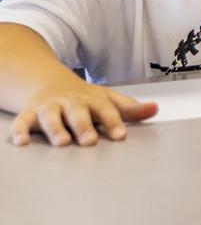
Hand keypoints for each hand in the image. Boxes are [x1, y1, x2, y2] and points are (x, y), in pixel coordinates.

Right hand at [11, 79, 156, 146]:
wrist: (49, 82)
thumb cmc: (84, 98)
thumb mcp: (107, 99)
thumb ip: (129, 108)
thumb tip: (156, 109)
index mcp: (93, 100)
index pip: (106, 110)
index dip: (114, 122)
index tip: (121, 136)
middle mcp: (71, 103)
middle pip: (78, 114)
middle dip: (84, 127)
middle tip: (90, 142)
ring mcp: (50, 107)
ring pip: (51, 117)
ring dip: (56, 129)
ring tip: (62, 142)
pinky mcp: (30, 114)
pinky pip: (23, 122)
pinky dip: (21, 130)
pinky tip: (22, 142)